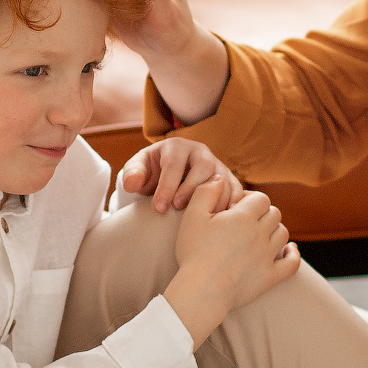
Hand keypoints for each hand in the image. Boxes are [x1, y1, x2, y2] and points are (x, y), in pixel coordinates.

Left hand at [122, 139, 244, 213]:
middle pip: (204, 166)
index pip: (174, 164)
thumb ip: (132, 174)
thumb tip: (131, 183)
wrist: (167, 176)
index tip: (158, 208)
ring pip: (223, 178)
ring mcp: (217, 165)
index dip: (167, 186)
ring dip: (213, 198)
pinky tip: (222, 221)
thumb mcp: (138, 170)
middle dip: (192, 188)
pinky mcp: (228, 179)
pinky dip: (232, 204)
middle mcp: (201, 152)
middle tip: (178, 208)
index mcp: (177, 147)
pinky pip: (236, 190)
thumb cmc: (151, 172)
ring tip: (201, 218)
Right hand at [161, 180, 299, 345]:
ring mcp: (268, 256)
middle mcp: (260, 234)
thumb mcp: (192, 216)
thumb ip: (206, 192)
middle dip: (262, 214)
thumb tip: (220, 178)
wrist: (202, 290)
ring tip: (259, 235)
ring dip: (274, 231)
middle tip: (246, 222)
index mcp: (244, 217)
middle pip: (274, 214)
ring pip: (283, 234)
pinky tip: (288, 250)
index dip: (251, 199)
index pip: (261, 198)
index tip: (237, 207)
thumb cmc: (193, 252)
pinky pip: (292, 263)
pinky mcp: (270, 277)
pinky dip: (292, 254)